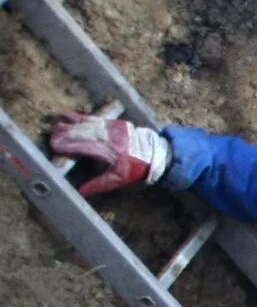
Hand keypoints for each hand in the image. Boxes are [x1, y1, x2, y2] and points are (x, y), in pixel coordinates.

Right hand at [49, 111, 169, 197]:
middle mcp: (105, 136)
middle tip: (50, 135)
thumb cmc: (136, 168)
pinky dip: (79, 117)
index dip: (66, 145)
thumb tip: (82, 191)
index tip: (54, 146)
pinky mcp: (113, 122)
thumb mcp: (119, 179)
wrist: (155, 154)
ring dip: (68, 124)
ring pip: (84, 123)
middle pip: (80, 132)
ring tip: (55, 124)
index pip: (80, 146)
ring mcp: (109, 127)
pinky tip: (68, 115)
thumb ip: (100, 184)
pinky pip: (93, 118)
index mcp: (105, 150)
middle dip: (63, 133)